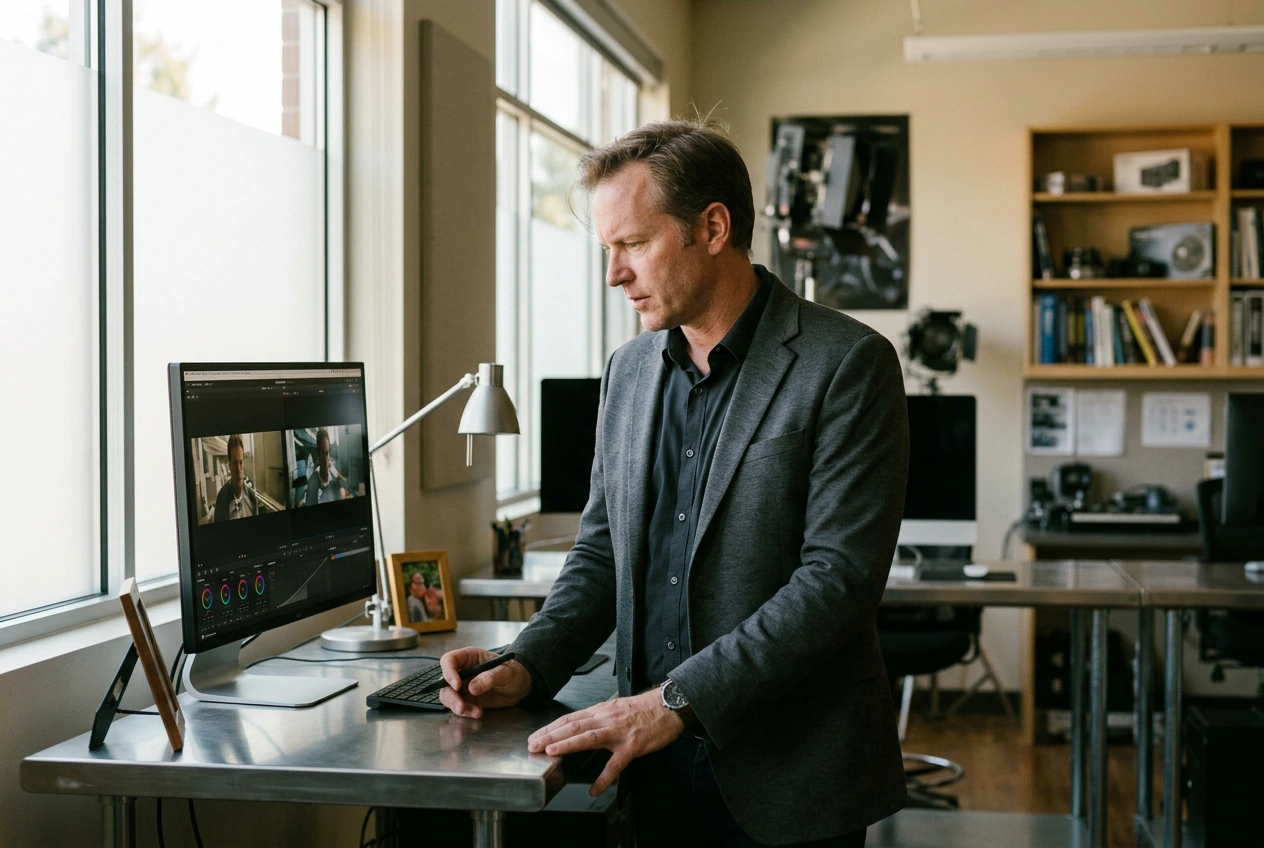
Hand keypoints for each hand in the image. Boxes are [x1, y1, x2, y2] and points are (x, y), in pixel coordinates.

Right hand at [438, 646, 532, 717]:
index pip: (449, 660)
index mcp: (469, 657)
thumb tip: (472, 688)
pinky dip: (467, 713)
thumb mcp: (505, 672)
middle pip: (445, 682)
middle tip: (461, 707)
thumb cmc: (514, 671)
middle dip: (451, 696)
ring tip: (475, 712)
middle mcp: (462, 672)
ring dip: (457, 707)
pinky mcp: (468, 700)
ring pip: (449, 697)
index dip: (449, 672)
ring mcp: (463, 687)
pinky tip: (479, 713)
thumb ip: (489, 678)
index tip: (457, 685)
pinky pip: (460, 707)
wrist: (521, 686)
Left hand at [527, 689, 684, 796]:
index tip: (535, 736)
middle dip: (551, 735)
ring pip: (589, 737)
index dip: (551, 728)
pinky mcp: (633, 746)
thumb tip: (579, 726)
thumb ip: (598, 718)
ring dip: (568, 745)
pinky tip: (595, 788)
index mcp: (601, 711)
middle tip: (533, 745)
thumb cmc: (643, 709)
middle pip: (574, 726)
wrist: (668, 706)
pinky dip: (604, 778)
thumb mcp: (615, 708)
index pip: (570, 719)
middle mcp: (606, 719)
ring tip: (552, 753)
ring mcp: (619, 732)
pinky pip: (616, 764)